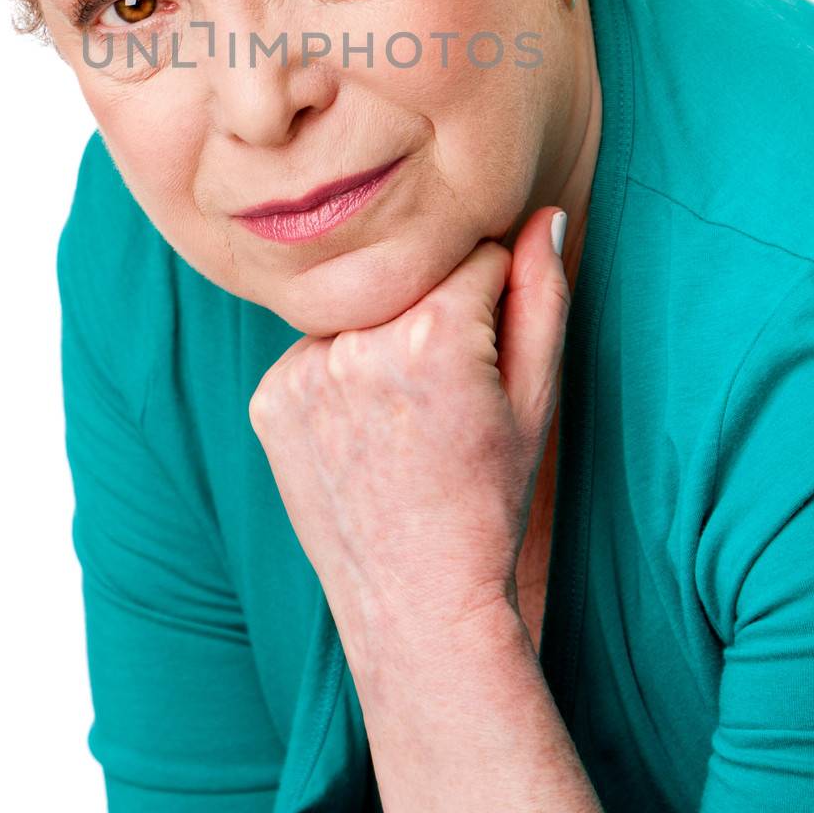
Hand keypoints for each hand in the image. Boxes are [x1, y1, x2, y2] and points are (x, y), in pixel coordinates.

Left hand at [247, 206, 569, 665]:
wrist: (416, 601)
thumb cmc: (490, 500)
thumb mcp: (537, 398)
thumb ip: (543, 294)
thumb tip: (545, 211)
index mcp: (432, 334)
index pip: (472, 255)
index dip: (493, 302)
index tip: (489, 361)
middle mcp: (356, 342)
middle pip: (409, 277)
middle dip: (435, 312)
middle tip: (445, 393)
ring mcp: (302, 371)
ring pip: (360, 308)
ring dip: (383, 336)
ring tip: (404, 416)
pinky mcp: (269, 396)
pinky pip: (316, 349)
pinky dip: (339, 373)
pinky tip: (363, 431)